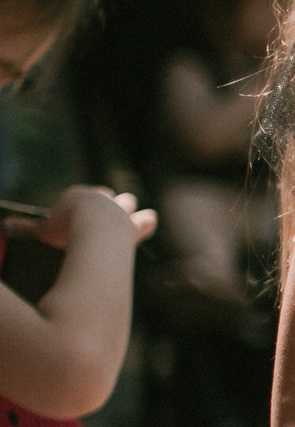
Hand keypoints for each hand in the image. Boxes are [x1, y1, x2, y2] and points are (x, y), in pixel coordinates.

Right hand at [9, 187, 156, 249]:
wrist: (95, 230)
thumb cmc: (65, 229)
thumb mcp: (43, 230)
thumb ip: (26, 228)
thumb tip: (6, 226)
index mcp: (78, 196)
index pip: (80, 196)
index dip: (79, 206)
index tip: (77, 214)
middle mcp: (102, 199)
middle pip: (105, 196)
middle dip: (106, 203)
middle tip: (106, 211)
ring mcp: (121, 210)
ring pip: (128, 203)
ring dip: (129, 210)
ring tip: (132, 214)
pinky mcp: (135, 224)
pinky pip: (146, 221)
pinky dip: (146, 223)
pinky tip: (148, 222)